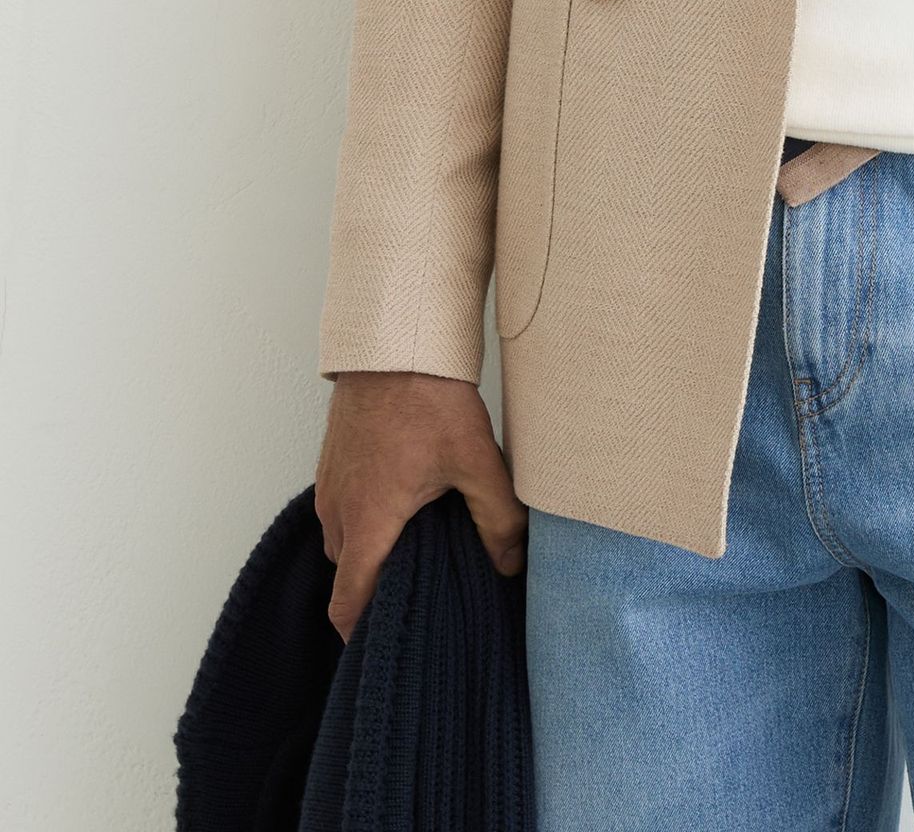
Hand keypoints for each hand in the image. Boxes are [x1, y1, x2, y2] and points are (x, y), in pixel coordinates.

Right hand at [314, 371, 526, 640]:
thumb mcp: (475, 459)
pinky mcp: (333, 462)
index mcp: (367, 522)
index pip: (348, 602)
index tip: (387, 644)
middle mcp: (338, 510)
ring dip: (372, 549)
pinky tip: (406, 502)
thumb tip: (510, 563)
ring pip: (345, 540)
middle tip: (422, 591)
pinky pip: (342, 508)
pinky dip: (366, 519)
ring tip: (420, 545)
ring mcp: (330, 484)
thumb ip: (497, 518)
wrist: (395, 343)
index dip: (363, 632)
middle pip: (349, 573)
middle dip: (378, 588)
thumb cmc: (428, 398)